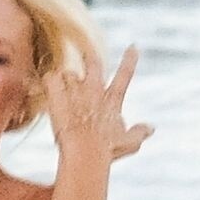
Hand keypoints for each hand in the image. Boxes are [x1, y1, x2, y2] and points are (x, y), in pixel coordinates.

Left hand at [45, 45, 153, 162]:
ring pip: (69, 74)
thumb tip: (151, 128)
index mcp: (111, 100)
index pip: (124, 76)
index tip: (133, 47)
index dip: (129, 61)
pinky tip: (48, 87)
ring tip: (62, 91)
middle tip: (87, 55)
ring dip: (66, 81)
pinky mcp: (57, 96)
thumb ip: (139, 133)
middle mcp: (93, 91)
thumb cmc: (108, 150)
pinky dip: (49, 81)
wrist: (86, 151)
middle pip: (93, 64)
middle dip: (90, 58)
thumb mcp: (129, 143)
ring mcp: (75, 92)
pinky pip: (50, 78)